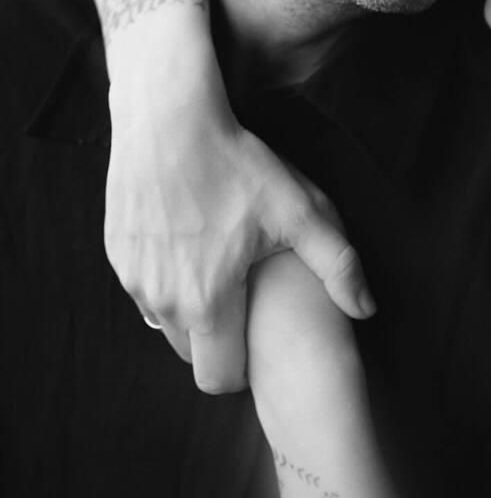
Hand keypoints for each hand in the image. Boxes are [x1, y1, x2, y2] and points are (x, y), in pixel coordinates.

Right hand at [108, 59, 374, 393]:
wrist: (169, 118)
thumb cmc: (238, 164)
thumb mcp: (301, 211)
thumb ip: (338, 266)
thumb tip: (366, 309)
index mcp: (207, 302)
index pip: (219, 378)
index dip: (245, 367)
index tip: (262, 335)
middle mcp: (162, 301)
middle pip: (192, 353)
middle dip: (219, 339)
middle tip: (247, 298)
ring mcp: (133, 278)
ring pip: (166, 321)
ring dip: (191, 308)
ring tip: (222, 267)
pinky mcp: (116, 254)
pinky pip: (144, 288)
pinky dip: (167, 279)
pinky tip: (194, 244)